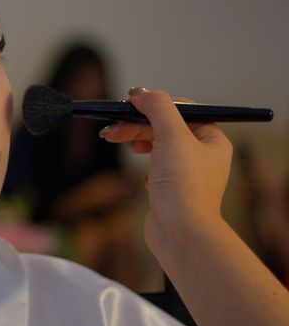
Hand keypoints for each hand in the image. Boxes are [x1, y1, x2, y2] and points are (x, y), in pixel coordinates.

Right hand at [99, 88, 232, 246]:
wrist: (180, 232)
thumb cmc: (183, 186)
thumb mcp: (172, 136)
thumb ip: (158, 107)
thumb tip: (141, 92)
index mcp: (211, 140)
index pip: (182, 110)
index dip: (156, 104)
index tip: (132, 103)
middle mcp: (202, 155)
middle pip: (164, 126)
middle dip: (137, 123)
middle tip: (114, 126)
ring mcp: (185, 173)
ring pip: (156, 144)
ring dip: (134, 137)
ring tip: (114, 138)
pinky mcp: (170, 189)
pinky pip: (153, 165)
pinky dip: (141, 160)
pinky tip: (138, 169)